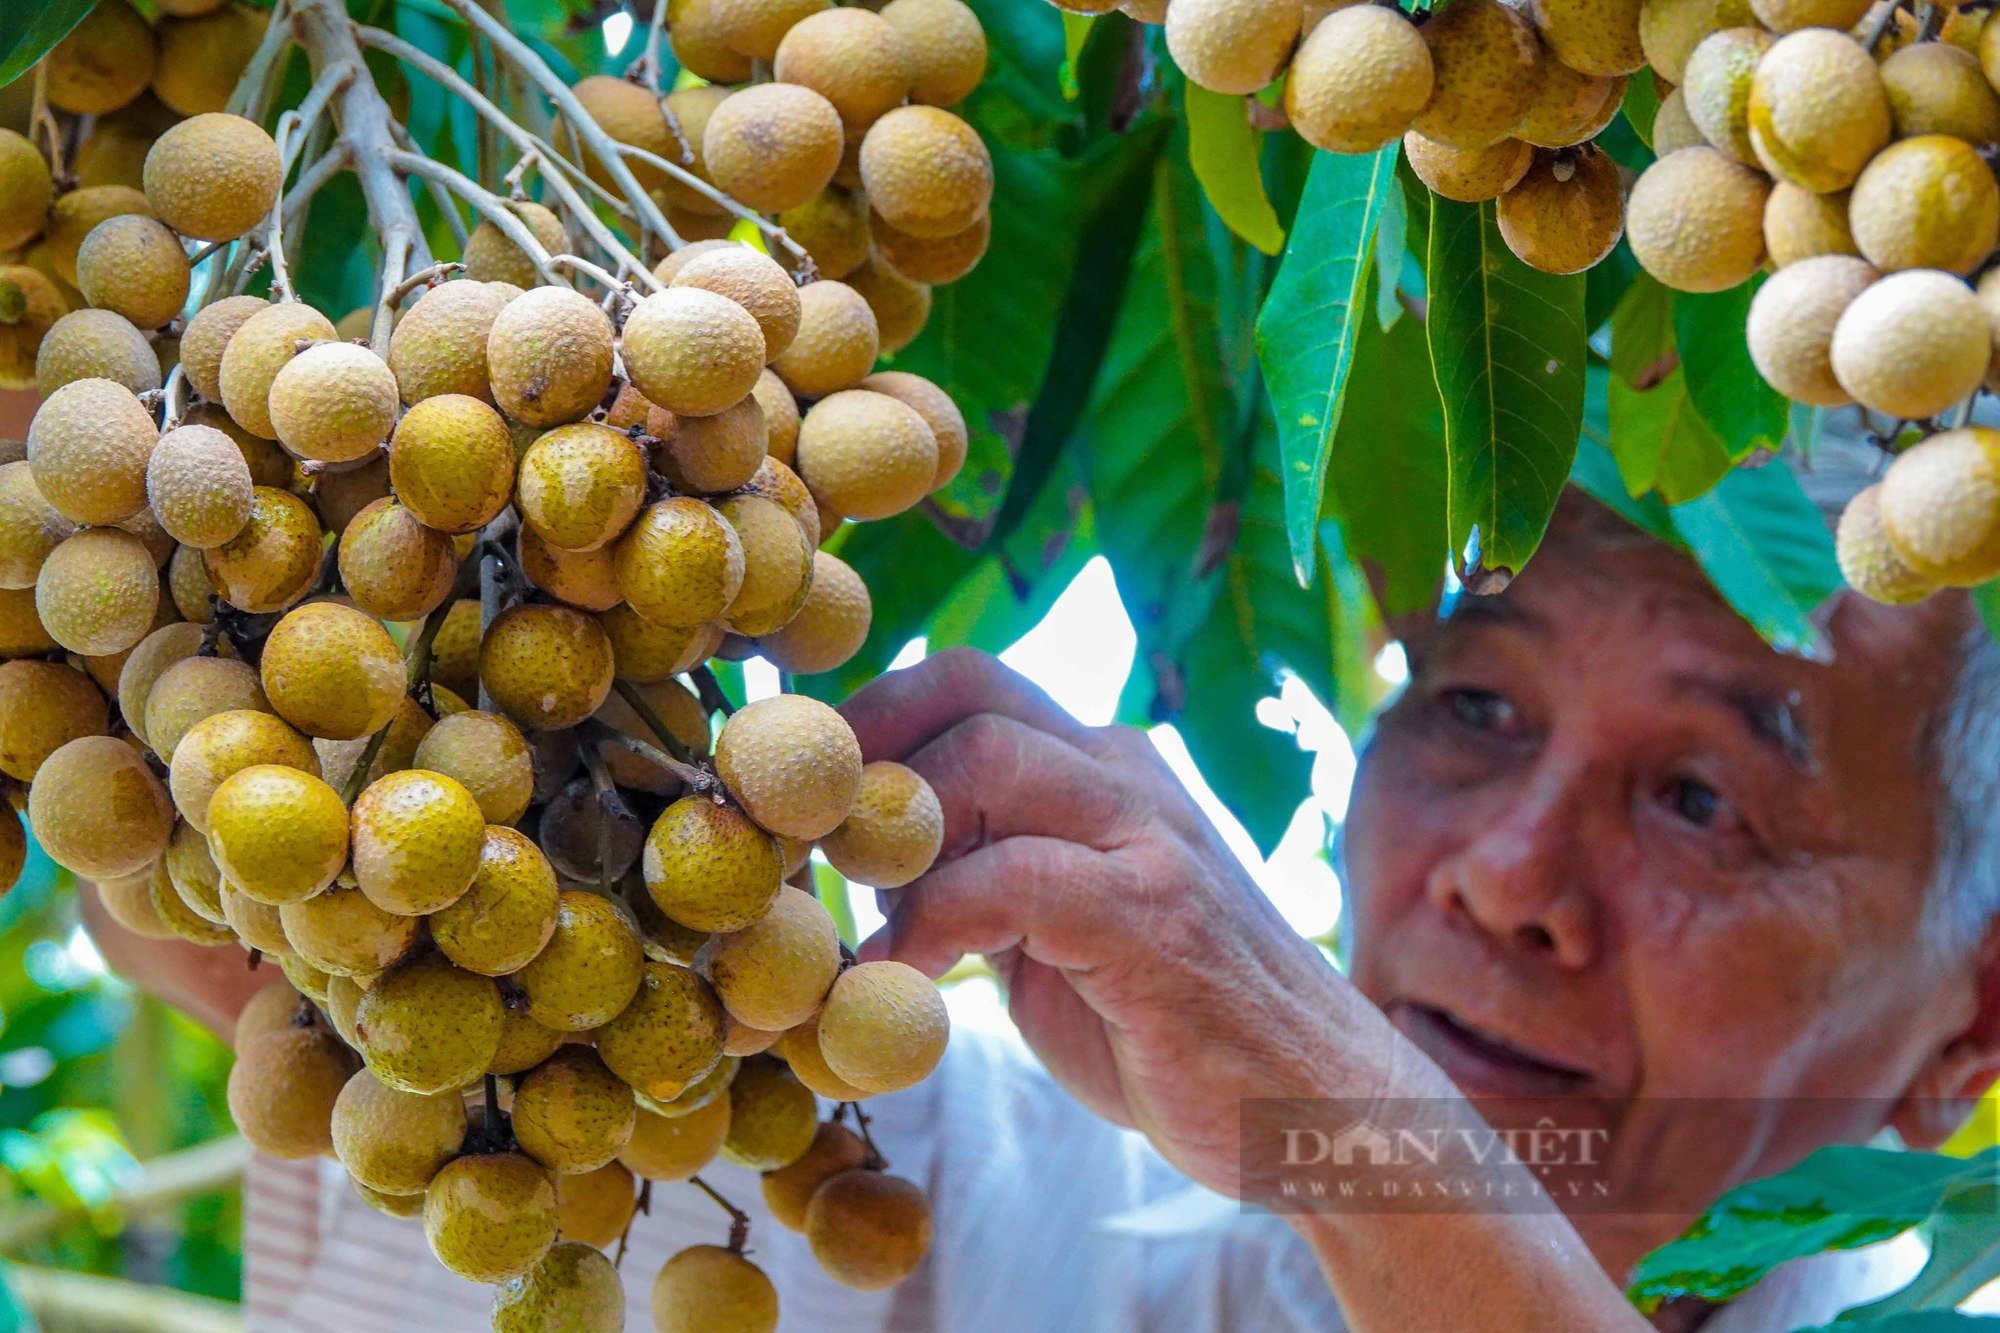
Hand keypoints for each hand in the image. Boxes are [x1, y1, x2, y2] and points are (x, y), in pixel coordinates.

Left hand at [839, 649, 1404, 1195]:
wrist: (1319, 1110)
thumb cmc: (1174, 1027)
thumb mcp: (1061, 933)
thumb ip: (984, 880)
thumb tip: (860, 874)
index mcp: (1103, 767)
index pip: (967, 681)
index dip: (866, 715)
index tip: (796, 790)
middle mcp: (1126, 775)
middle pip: (965, 692)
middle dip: (859, 760)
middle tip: (797, 851)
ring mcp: (1149, 836)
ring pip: (983, 760)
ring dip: (887, 840)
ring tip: (846, 921)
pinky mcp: (1155, 916)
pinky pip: (1010, 878)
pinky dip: (928, 927)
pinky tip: (896, 987)